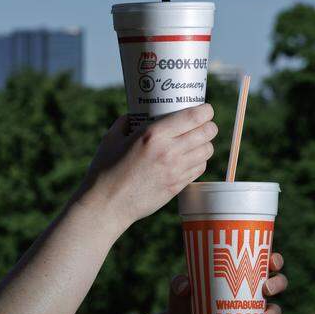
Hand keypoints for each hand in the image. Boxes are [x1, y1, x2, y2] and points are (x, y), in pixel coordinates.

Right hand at [79, 104, 216, 227]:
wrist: (107, 204)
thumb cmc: (106, 170)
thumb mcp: (112, 138)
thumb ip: (125, 123)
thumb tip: (134, 115)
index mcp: (154, 134)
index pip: (193, 117)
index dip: (205, 110)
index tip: (205, 109)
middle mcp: (169, 151)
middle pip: (206, 133)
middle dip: (209, 126)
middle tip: (203, 124)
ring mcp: (176, 170)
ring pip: (207, 151)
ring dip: (205, 144)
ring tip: (197, 142)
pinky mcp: (177, 186)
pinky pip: (199, 168)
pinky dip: (199, 161)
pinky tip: (191, 159)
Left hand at [143, 252, 288, 313]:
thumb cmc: (182, 304)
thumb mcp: (178, 291)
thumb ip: (178, 283)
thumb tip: (186, 284)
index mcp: (239, 274)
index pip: (263, 261)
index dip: (274, 260)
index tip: (272, 261)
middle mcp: (250, 292)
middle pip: (276, 284)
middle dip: (278, 284)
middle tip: (265, 289)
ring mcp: (251, 313)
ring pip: (274, 310)